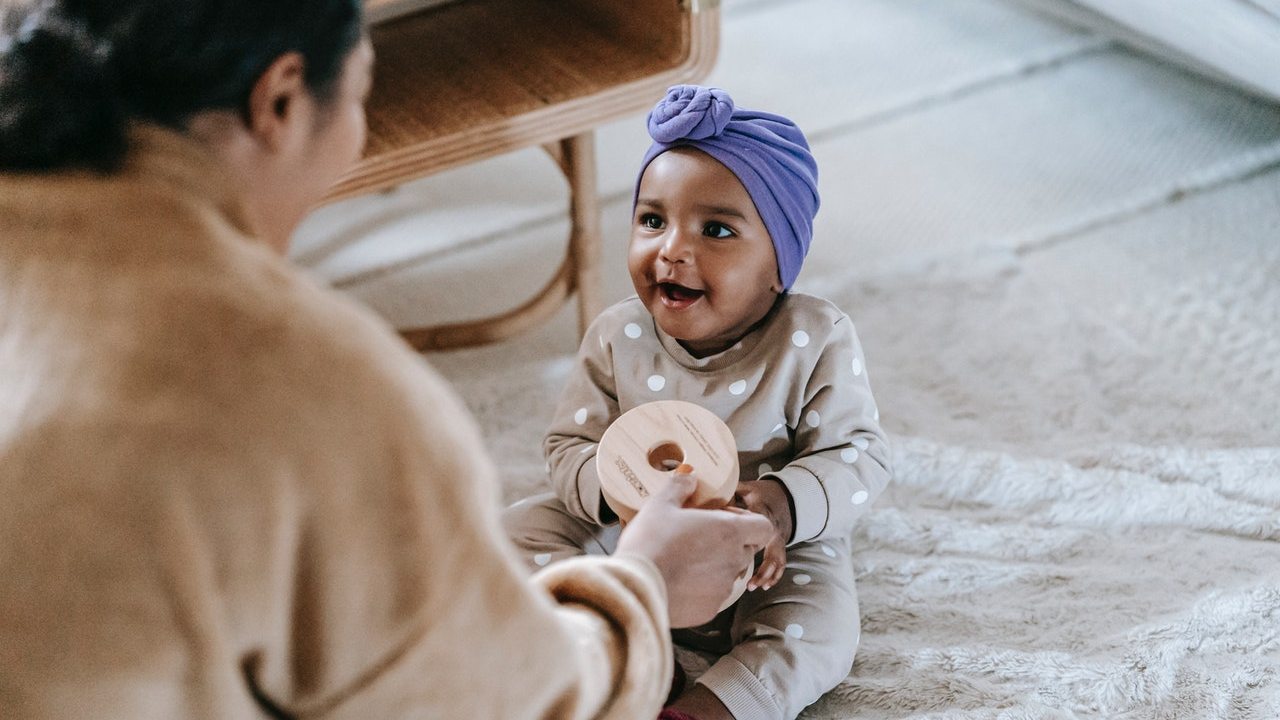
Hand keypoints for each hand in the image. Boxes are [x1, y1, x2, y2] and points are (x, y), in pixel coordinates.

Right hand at [616, 468, 772, 627]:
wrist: (635, 588)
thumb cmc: (650, 542)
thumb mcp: (661, 504)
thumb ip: (680, 486)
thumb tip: (689, 475)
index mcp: (729, 531)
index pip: (763, 527)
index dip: (748, 521)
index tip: (723, 518)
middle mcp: (733, 561)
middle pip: (745, 549)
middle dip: (727, 543)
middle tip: (699, 537)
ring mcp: (723, 588)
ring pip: (728, 574)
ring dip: (714, 566)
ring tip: (683, 561)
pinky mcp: (710, 610)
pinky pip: (713, 596)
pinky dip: (701, 589)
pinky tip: (677, 581)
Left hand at [735, 479, 792, 590]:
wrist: (784, 498)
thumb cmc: (761, 494)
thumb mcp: (748, 488)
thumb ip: (732, 490)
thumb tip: (709, 492)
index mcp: (764, 514)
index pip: (757, 527)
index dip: (749, 538)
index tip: (736, 549)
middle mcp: (774, 529)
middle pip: (771, 550)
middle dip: (761, 567)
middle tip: (746, 581)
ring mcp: (778, 540)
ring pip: (776, 560)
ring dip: (766, 574)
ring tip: (753, 586)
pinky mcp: (778, 548)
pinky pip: (780, 564)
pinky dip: (773, 575)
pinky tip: (764, 586)